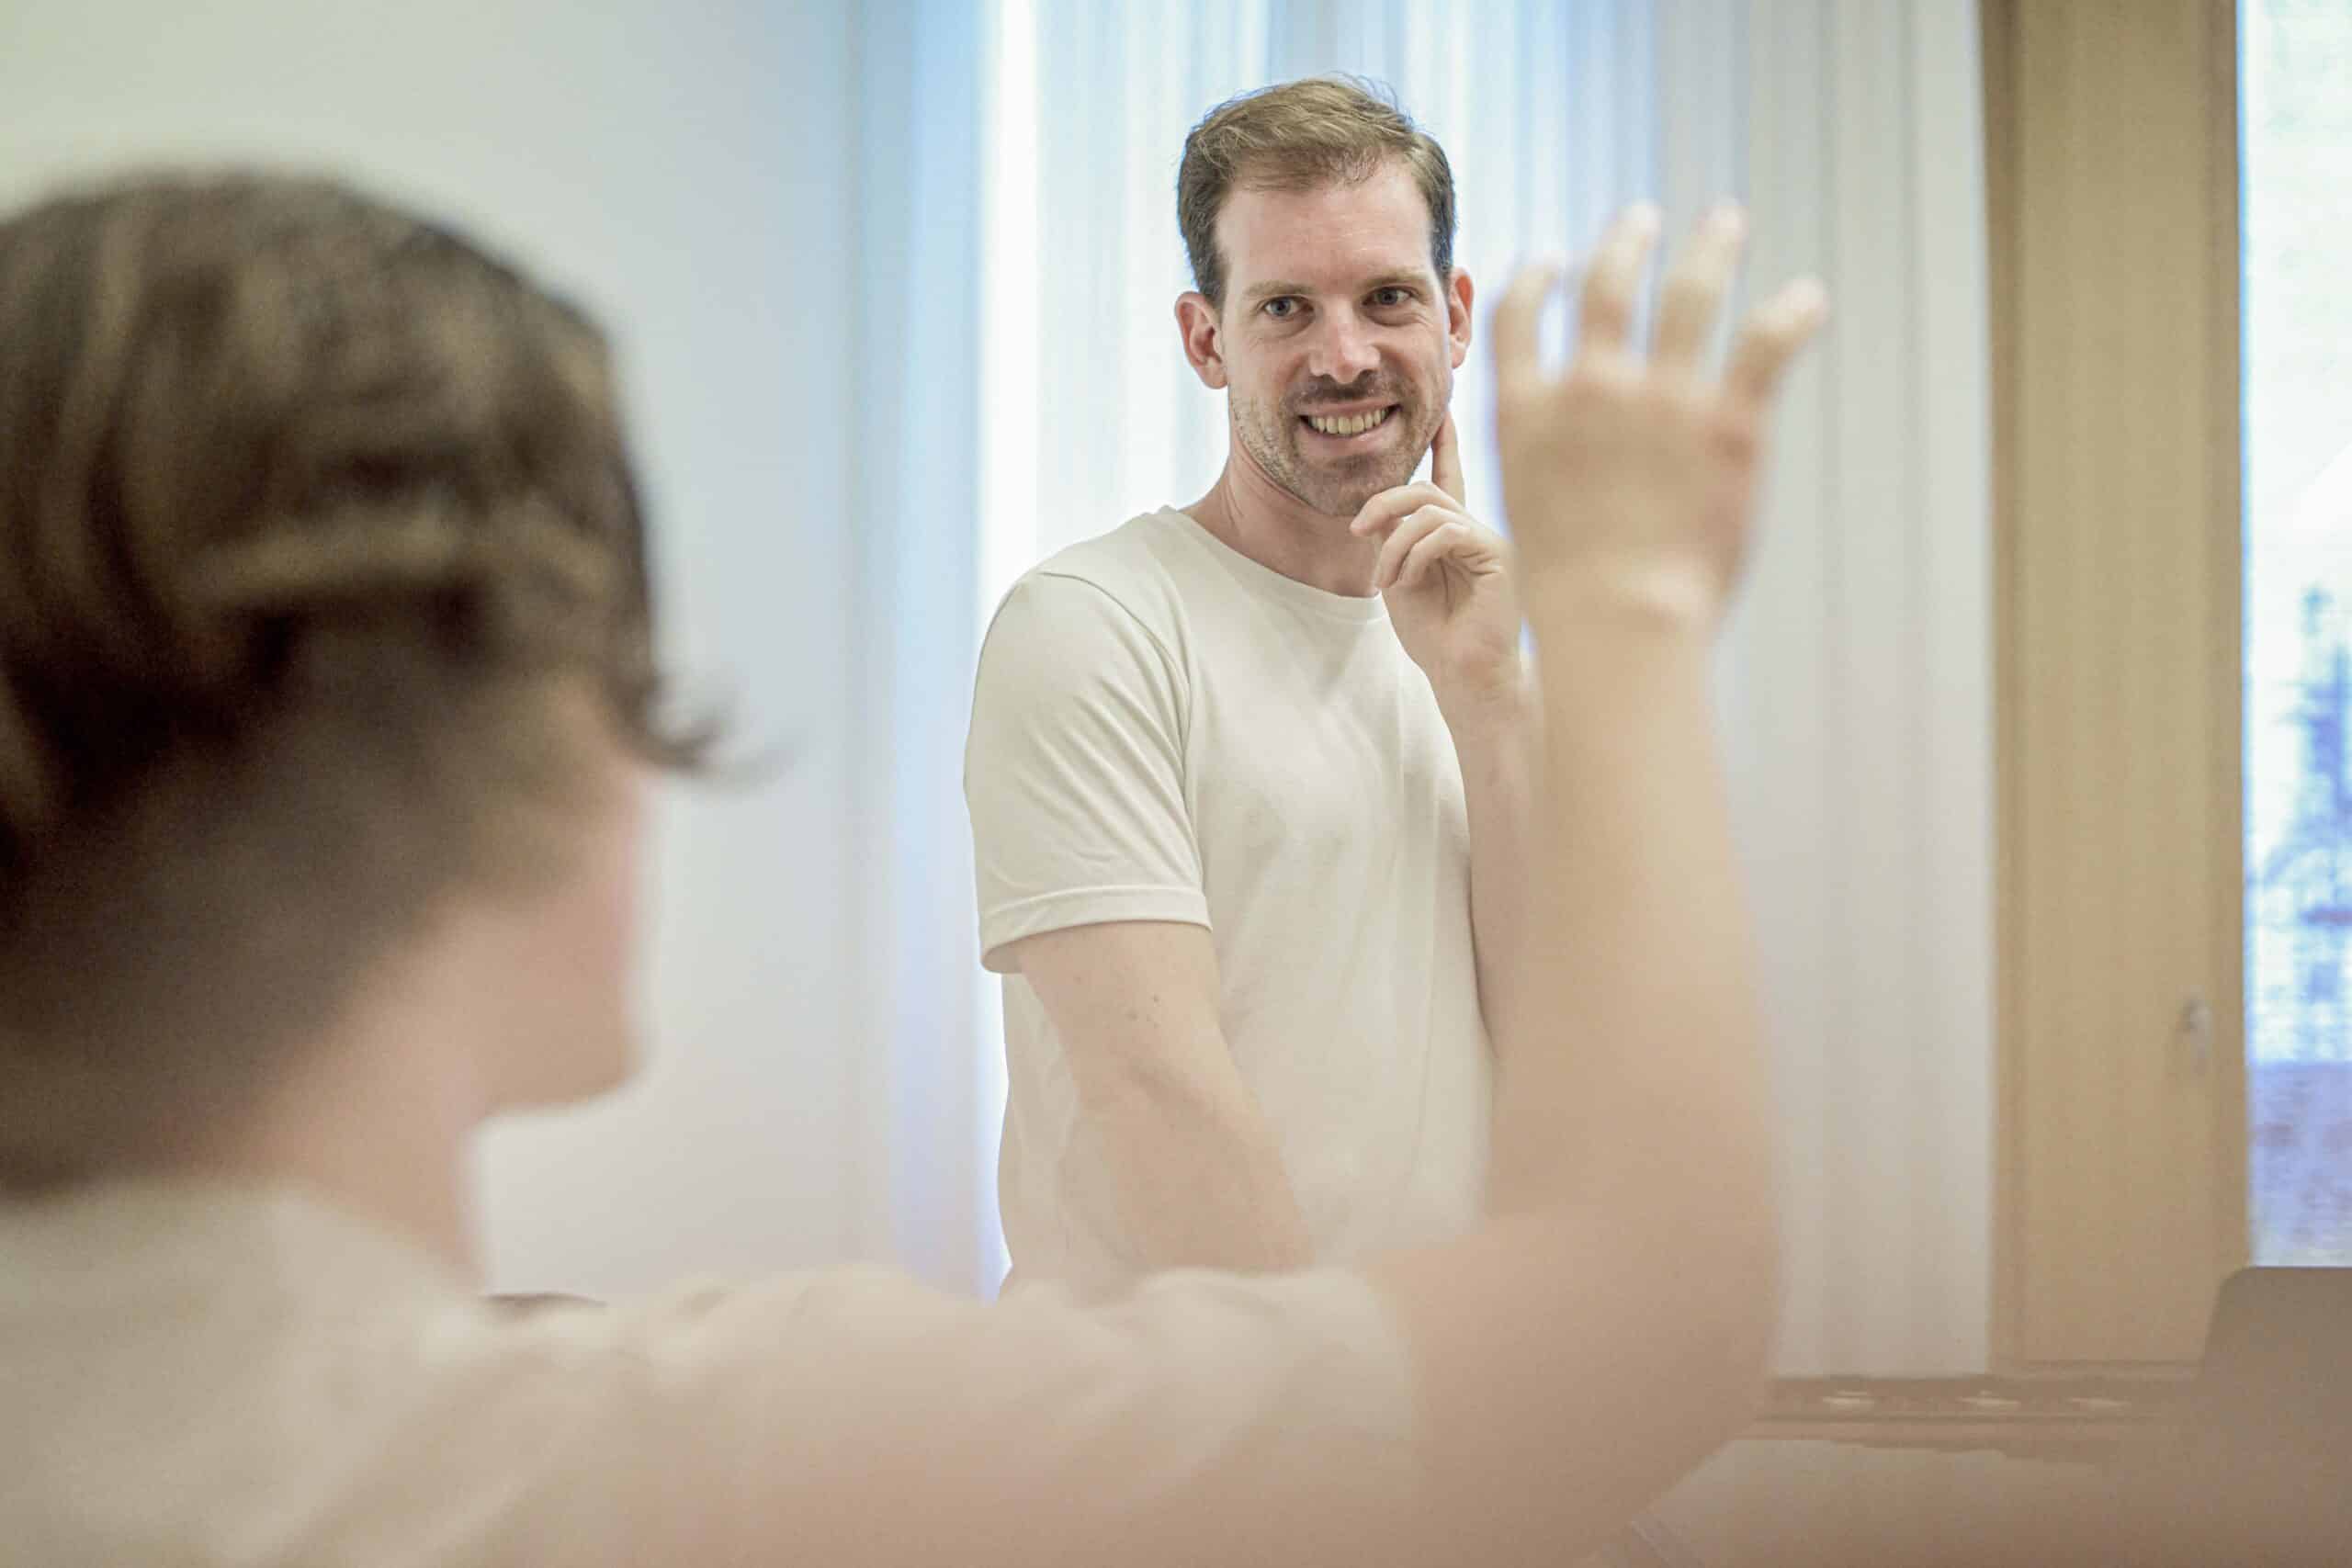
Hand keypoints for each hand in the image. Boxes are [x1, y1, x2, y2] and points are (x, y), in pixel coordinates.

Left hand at [1350, 412, 1525, 724]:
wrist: (1463, 676)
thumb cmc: (1434, 636)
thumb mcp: (1399, 579)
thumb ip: (1391, 541)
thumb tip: (1377, 511)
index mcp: (1453, 534)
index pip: (1447, 479)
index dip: (1444, 444)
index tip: (1442, 411)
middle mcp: (1475, 530)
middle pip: (1425, 489)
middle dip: (1383, 503)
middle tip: (1357, 531)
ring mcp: (1488, 539)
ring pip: (1430, 509)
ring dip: (1394, 544)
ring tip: (1386, 579)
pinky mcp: (1497, 554)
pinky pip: (1447, 531)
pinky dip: (1416, 553)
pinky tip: (1410, 580)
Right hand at [1493, 203, 1825, 628]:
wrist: (1618, 620)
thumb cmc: (1571, 595)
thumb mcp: (1528, 513)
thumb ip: (1548, 464)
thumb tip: (1573, 465)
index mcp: (1526, 411)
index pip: (1519, 317)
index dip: (1535, 281)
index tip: (1553, 264)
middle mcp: (1590, 387)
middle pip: (1607, 286)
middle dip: (1627, 245)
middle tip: (1643, 221)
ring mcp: (1660, 397)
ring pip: (1689, 293)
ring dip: (1709, 250)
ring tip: (1724, 223)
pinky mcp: (1729, 419)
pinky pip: (1766, 342)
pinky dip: (1792, 314)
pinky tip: (1808, 298)